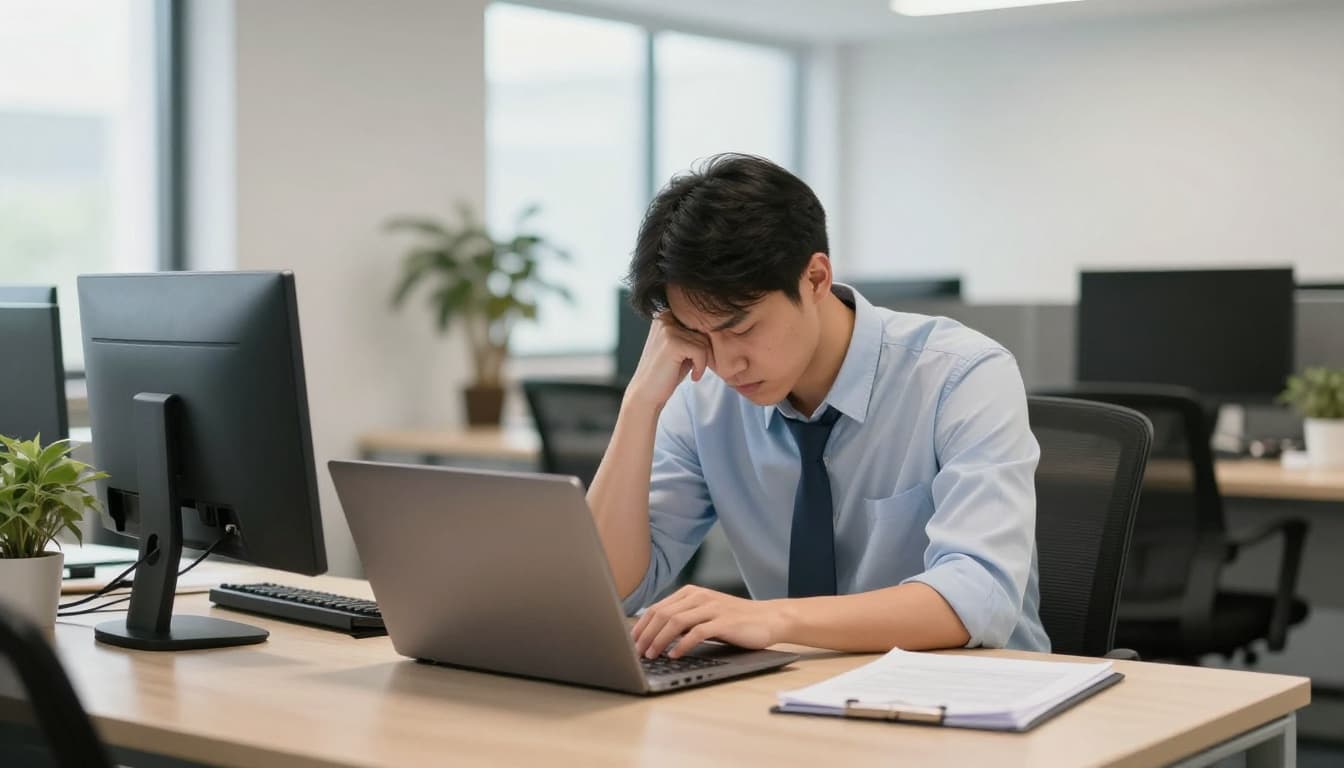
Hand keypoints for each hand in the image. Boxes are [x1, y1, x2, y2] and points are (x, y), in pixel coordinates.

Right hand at [624, 314, 714, 410]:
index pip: (699, 322)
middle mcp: (665, 318)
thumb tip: (718, 328)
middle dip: (706, 351)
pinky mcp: (673, 343)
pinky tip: (693, 376)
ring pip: (704, 341)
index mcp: (666, 316)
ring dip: (704, 360)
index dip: (704, 341)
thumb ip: (694, 334)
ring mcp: (668, 329)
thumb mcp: (681, 348)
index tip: (700, 358)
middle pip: (703, 330)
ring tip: (694, 372)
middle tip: (699, 367)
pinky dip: (701, 366)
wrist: (646, 394)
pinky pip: (700, 351)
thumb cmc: (666, 373)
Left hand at [631, 585, 785, 658]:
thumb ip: (683, 618)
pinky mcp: (724, 621)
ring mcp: (712, 607)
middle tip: (636, 652)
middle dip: (646, 634)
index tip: (631, 642)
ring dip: (659, 640)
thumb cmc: (734, 620)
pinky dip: (682, 644)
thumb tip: (653, 634)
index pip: (657, 608)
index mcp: (691, 592)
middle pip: (663, 614)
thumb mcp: (705, 613)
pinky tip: (675, 654)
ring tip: (651, 655)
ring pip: (676, 621)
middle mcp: (699, 596)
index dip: (641, 626)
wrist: (768, 618)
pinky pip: (697, 632)